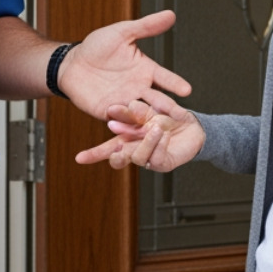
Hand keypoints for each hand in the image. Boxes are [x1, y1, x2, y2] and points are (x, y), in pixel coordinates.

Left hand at [58, 10, 191, 118]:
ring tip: (158, 124)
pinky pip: (121, 120)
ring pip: (142, 113)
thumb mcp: (122, 33)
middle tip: (180, 115)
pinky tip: (131, 126)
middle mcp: (139, 88)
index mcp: (145, 71)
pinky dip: (127, 123)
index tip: (186, 89)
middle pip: (157, 100)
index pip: (164, 78)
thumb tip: (170, 14)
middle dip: (168, 107)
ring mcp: (125, 102)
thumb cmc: (97, 47)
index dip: (174, 84)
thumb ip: (146, 26)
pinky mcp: (110, 112)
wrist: (72, 64)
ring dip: (149, 118)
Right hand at [74, 99, 204, 171]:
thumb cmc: (170, 117)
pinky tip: (164, 134)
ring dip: (145, 142)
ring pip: (138, 157)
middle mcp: (137, 150)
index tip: (78, 159)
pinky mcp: (164, 163)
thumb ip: (135, 112)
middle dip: (115, 155)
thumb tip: (117, 110)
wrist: (194, 127)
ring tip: (157, 127)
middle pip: (118, 158)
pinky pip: (157, 157)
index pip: (108, 147)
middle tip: (118, 149)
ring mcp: (150, 158)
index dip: (93, 154)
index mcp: (129, 138)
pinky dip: (159, 144)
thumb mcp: (150, 109)